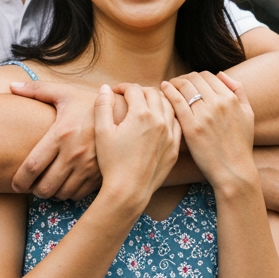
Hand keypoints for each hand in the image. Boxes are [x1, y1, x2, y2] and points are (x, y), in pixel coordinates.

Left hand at [9, 81, 100, 197]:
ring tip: (48, 184)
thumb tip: (11, 86)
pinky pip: (78, 194)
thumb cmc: (89, 102)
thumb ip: (36, 90)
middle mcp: (74, 153)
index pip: (32, 166)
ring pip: (62, 193)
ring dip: (51, 193)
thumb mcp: (64, 93)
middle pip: (45, 186)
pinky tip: (65, 184)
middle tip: (30, 186)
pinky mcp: (100, 174)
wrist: (125, 112)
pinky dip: (69, 193)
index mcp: (61, 133)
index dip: (19, 181)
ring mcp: (89, 166)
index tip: (14, 184)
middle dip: (34, 191)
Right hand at [94, 84, 180, 210]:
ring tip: (147, 104)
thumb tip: (105, 87)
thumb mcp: (102, 132)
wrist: (129, 190)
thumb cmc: (112, 162)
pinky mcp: (174, 147)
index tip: (116, 91)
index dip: (123, 87)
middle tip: (130, 96)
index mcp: (141, 114)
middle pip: (153, 93)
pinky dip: (169, 116)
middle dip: (140, 91)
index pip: (134, 89)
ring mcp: (170, 134)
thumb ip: (102, 106)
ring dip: (157, 100)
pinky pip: (176, 123)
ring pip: (168, 106)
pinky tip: (161, 119)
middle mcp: (159, 120)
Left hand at [161, 72, 257, 193]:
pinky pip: (177, 101)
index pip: (208, 76)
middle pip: (194, 78)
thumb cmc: (240, 144)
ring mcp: (204, 115)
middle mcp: (218, 103)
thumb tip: (221, 74)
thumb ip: (238, 90)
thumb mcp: (248, 113)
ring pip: (184, 86)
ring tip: (168, 87)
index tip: (189, 81)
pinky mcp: (191, 127)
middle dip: (184, 78)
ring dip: (174, 83)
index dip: (196, 76)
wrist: (233, 170)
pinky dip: (168, 91)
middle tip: (176, 83)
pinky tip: (163, 89)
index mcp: (230, 99)